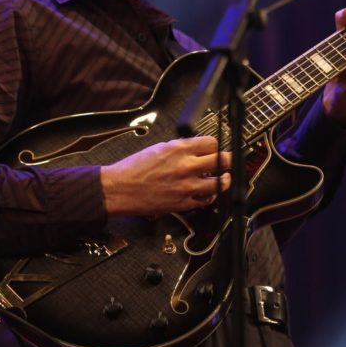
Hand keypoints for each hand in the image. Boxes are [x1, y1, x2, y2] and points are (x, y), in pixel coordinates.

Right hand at [100, 136, 230, 215]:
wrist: (120, 189)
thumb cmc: (134, 168)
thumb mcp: (159, 147)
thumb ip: (181, 148)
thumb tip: (196, 149)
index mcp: (179, 149)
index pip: (212, 143)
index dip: (217, 146)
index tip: (217, 149)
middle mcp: (186, 166)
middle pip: (222, 161)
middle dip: (226, 161)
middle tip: (226, 163)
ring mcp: (186, 186)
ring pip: (220, 183)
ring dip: (223, 180)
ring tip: (222, 178)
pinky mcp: (183, 203)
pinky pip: (206, 201)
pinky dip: (209, 197)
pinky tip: (206, 193)